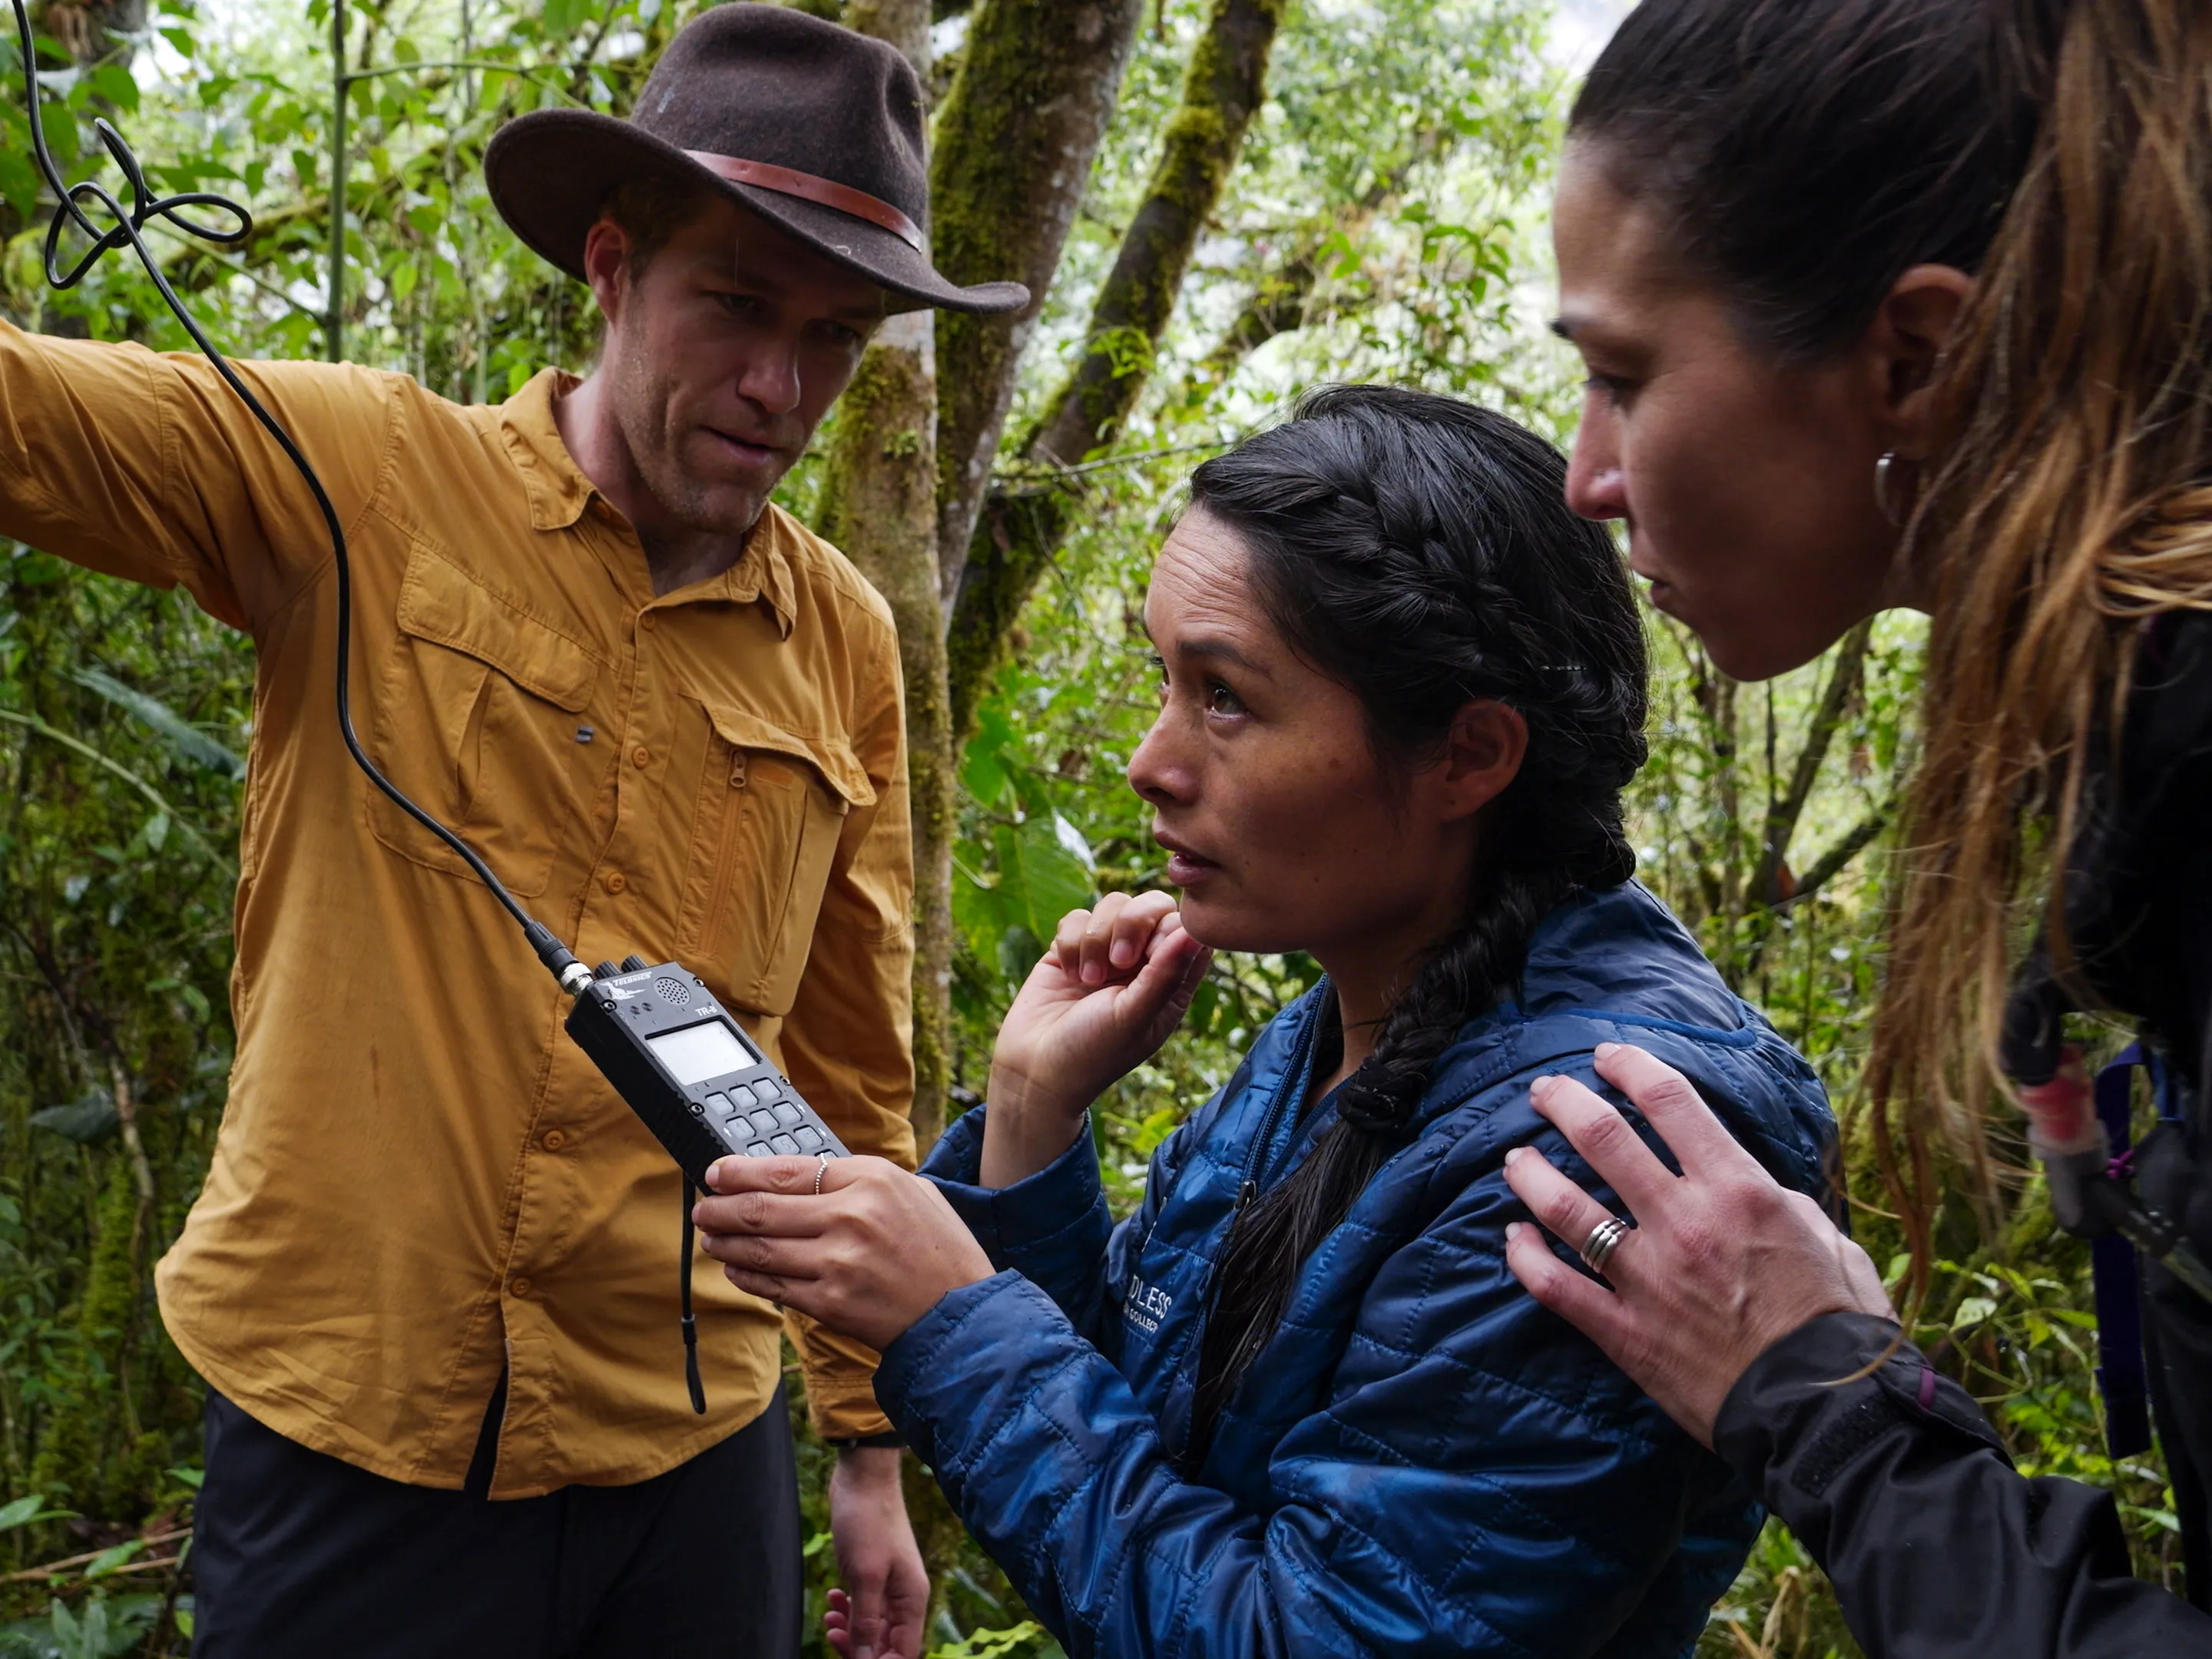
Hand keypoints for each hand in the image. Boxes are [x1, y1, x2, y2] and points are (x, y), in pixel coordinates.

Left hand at [694, 1154, 993, 1349]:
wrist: (963, 1313)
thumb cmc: (941, 1250)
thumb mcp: (911, 1192)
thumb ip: (858, 1180)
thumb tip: (802, 1177)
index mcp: (870, 1179)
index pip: (785, 1170)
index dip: (739, 1172)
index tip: (717, 1173)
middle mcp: (850, 1216)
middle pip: (761, 1209)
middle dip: (720, 1209)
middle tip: (703, 1208)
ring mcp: (837, 1262)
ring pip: (759, 1250)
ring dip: (725, 1244)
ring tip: (710, 1238)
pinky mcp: (830, 1303)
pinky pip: (773, 1287)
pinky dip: (747, 1277)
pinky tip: (736, 1270)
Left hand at [826, 1446, 926, 1658]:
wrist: (862, 1479)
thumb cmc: (868, 1522)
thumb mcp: (865, 1576)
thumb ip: (865, 1621)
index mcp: (912, 1600)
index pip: (904, 1652)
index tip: (852, 1658)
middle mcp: (904, 1597)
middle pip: (886, 1643)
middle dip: (858, 1648)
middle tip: (831, 1636)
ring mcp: (888, 1585)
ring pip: (871, 1627)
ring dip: (849, 1629)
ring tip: (828, 1619)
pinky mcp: (872, 1574)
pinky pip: (862, 1606)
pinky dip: (846, 1609)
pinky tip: (831, 1598)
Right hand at [983, 891, 1211, 1184]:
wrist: (1035, 1068)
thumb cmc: (1093, 1053)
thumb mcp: (1134, 1018)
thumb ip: (1166, 974)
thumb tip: (1197, 933)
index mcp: (1171, 981)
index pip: (1186, 928)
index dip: (1168, 929)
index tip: (1145, 959)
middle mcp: (1143, 961)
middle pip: (1152, 904)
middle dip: (1131, 924)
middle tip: (1118, 962)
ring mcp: (1107, 951)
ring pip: (1113, 904)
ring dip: (1096, 939)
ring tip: (1088, 980)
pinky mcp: (1072, 947)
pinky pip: (1076, 917)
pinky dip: (1071, 943)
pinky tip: (1068, 975)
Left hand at [1500, 1042, 1891, 1446]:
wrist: (1822, 1411)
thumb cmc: (1836, 1322)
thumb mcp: (1821, 1235)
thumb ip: (1772, 1196)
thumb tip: (1740, 1176)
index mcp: (1738, 1189)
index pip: (1669, 1101)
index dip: (1630, 1066)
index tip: (1607, 1056)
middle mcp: (1683, 1221)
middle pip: (1602, 1137)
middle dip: (1564, 1102)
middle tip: (1544, 1091)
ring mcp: (1647, 1277)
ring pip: (1564, 1206)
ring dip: (1530, 1173)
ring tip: (1516, 1157)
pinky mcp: (1624, 1331)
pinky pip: (1555, 1285)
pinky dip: (1524, 1256)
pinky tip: (1512, 1237)